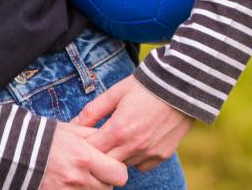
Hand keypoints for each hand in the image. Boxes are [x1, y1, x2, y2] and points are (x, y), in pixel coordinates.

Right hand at [40, 121, 128, 188]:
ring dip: (91, 186)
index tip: (109, 163)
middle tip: (92, 169)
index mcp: (84, 157)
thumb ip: (93, 136)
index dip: (116, 168)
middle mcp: (79, 178)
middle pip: (108, 188)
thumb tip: (111, 141)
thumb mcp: (71, 130)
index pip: (119, 174)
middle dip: (104, 179)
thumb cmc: (44, 138)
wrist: (16, 151)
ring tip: (79, 174)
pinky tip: (71, 182)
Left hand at [71, 75, 193, 171]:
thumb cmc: (143, 86)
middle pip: (107, 163)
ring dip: (118, 156)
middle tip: (99, 139)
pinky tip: (135, 142)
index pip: (93, 150)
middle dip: (99, 154)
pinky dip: (136, 158)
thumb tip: (73, 124)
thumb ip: (93, 111)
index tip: (82, 138)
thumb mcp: (114, 93)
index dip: (84, 145)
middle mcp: (135, 145)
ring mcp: (150, 153)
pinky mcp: (163, 155)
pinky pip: (143, 166)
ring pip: (125, 165)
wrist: (178, 86)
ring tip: (117, 138)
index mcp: (119, 129)